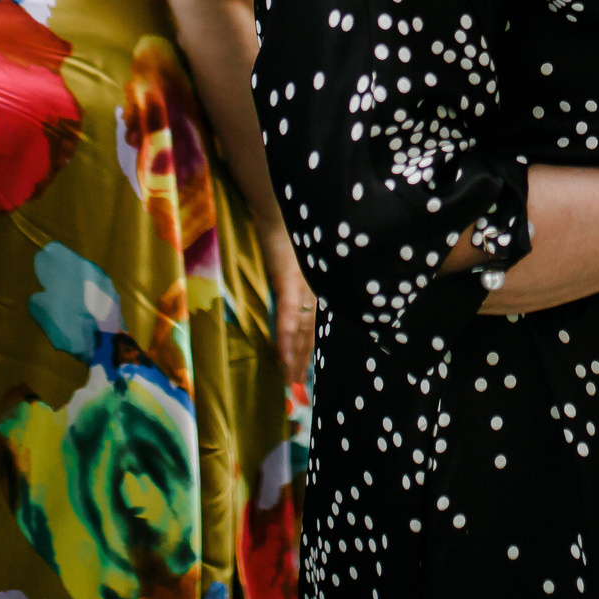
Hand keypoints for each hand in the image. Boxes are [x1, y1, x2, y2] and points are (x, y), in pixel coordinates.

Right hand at [257, 212, 318, 386]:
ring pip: (304, 330)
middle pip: (314, 333)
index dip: (313, 349)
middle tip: (300, 389)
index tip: (308, 373)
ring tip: (292, 382)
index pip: (317, 325)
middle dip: (305, 361)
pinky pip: (289, 315)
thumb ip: (297, 283)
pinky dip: (287, 338)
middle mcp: (316, 289)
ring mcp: (303, 286)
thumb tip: (293, 305)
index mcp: (318, 286)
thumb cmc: (286, 232)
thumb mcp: (295, 263)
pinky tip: (285, 357)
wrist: (279, 210)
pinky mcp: (288, 280)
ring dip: (296, 357)